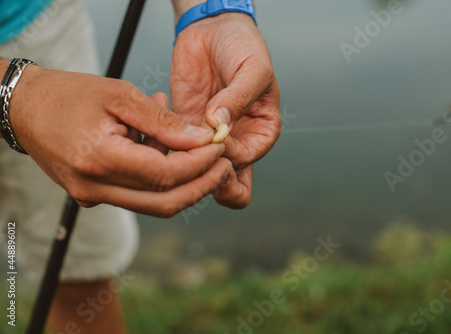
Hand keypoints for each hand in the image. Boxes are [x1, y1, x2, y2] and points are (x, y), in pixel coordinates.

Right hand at [8, 65, 232, 217]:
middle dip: (201, 185)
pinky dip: (160, 178)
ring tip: (202, 154)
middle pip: (164, 202)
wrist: (25, 108)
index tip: (220, 146)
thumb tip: (202, 139)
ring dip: (184, 183)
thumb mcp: (120, 95)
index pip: (165, 175)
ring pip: (153, 203)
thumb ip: (163, 121)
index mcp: (98, 159)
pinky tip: (167, 149)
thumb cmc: (70, 94)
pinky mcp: (92, 196)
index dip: (199, 164)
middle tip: (224, 164)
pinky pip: (137, 195)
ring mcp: (91, 197)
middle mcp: (93, 188)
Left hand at [170, 12, 280, 208]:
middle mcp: (236, 139)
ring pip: (198, 172)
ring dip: (184, 164)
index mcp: (260, 130)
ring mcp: (209, 137)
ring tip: (172, 141)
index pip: (248, 158)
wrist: (213, 28)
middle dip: (212, 180)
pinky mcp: (184, 128)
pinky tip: (160, 123)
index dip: (231, 154)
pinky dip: (164, 144)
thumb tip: (220, 126)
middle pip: (230, 181)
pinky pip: (175, 149)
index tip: (217, 137)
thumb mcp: (252, 68)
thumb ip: (238, 99)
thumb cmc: (242, 46)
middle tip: (196, 165)